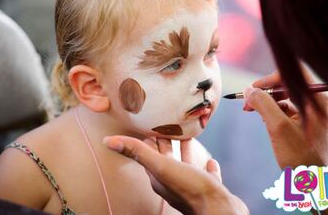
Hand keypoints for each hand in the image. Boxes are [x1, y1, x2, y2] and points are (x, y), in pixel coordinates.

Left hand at [103, 136, 248, 214]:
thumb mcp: (162, 166)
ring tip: (188, 135)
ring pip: (185, 164)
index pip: (147, 153)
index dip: (147, 138)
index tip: (149, 122)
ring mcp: (192, 185)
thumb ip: (138, 152)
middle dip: (165, 141)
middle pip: (165, 157)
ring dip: (185, 151)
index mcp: (158, 176)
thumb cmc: (191, 189)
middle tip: (167, 123)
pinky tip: (211, 160)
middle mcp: (173, 181)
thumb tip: (108, 141)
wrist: (219, 210)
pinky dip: (206, 166)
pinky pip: (205, 175)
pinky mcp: (209, 188)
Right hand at [244, 68, 327, 168]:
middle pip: (289, 85)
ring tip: (255, 114)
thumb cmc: (300, 158)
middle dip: (266, 93)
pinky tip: (266, 121)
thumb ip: (263, 104)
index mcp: (318, 99)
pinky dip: (277, 112)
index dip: (270, 79)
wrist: (316, 184)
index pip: (292, 73)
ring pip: (288, 97)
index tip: (254, 90)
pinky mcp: (313, 121)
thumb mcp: (277, 128)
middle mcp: (321, 102)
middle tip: (248, 104)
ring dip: (269, 103)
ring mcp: (318, 112)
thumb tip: (249, 90)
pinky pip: (292, 108)